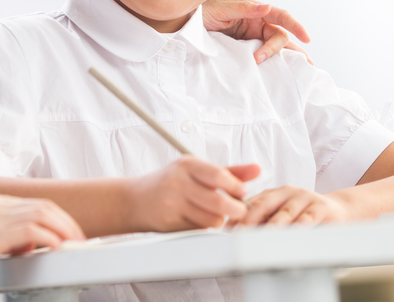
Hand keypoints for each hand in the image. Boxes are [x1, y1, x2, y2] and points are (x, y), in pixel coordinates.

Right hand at [0, 191, 84, 293]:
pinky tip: (57, 249)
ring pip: (43, 215)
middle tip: (78, 239)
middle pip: (42, 205)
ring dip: (64, 230)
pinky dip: (51, 239)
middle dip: (66, 222)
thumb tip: (24, 246)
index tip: (66, 232)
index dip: (54, 217)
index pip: (32, 203)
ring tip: (75, 245)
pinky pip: (33, 230)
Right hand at [126, 157, 260, 231]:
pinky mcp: (170, 221)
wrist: (135, 200)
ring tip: (215, 214)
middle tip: (239, 210)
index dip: (235, 186)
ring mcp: (172, 203)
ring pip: (211, 219)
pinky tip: (199, 220)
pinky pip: (199, 229)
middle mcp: (178, 182)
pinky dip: (205, 227)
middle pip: (218, 201)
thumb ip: (228, 172)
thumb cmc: (171, 183)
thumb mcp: (196, 171)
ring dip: (219, 220)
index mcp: (187, 164)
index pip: (218, 175)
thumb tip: (257, 169)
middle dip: (235, 209)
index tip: (242, 192)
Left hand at [201, 0, 311, 63]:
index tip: (305, 37)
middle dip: (284, 48)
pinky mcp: (245, 52)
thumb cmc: (202, 14)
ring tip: (301, 70)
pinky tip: (281, 73)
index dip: (295, 25)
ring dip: (287, 57)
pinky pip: (263, 57)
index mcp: (255, 11)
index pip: (281, 16)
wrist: (186, 28)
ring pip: (276, 48)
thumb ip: (245, 9)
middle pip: (280, 36)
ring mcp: (252, 39)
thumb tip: (268, 6)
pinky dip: (273, 64)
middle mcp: (257, 24)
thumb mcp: (222, 9)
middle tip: (272, 61)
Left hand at [234, 185, 349, 226]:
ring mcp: (304, 198)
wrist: (337, 211)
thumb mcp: (281, 215)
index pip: (251, 203)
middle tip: (240, 232)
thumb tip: (234, 232)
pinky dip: (301, 225)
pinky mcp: (321, 207)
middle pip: (264, 204)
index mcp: (273, 194)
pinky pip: (309, 217)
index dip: (238, 215)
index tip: (226, 228)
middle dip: (250, 218)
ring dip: (274, 224)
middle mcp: (286, 192)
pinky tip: (295, 233)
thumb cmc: (303, 215)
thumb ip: (262, 221)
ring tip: (264, 235)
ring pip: (286, 212)